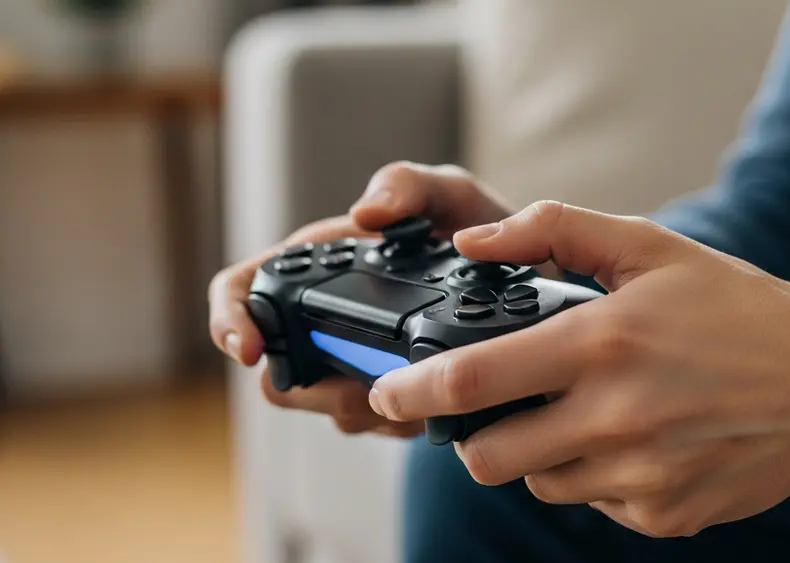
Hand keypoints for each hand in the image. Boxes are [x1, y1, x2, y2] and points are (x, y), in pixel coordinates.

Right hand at [208, 162, 514, 436]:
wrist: (535, 282)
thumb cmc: (481, 231)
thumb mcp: (449, 194)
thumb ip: (407, 186)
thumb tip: (364, 214)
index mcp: (323, 262)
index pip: (242, 289)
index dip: (229, 320)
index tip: (249, 350)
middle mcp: (327, 313)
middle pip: (276, 368)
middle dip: (309, 388)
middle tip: (361, 387)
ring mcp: (355, 358)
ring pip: (324, 405)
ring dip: (359, 407)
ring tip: (409, 391)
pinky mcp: (390, 394)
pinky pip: (372, 422)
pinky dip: (395, 418)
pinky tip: (428, 402)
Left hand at [368, 201, 789, 535]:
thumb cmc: (738, 309)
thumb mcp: (650, 248)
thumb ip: (553, 232)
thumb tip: (472, 242)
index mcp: (601, 345)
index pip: (471, 383)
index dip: (411, 392)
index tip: (387, 393)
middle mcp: (615, 420)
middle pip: (487, 457)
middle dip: (472, 436)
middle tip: (502, 405)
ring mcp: (639, 478)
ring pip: (538, 483)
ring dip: (539, 452)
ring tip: (588, 411)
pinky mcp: (662, 516)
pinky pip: (592, 503)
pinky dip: (594, 476)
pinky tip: (636, 439)